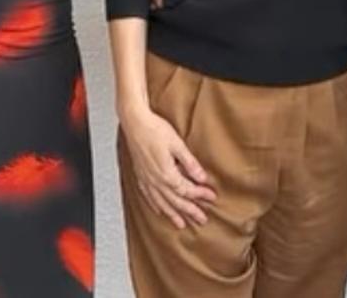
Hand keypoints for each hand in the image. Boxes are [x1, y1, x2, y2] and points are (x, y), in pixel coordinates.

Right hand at [120, 106, 215, 228]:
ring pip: (162, 203)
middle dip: (190, 211)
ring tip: (182, 224)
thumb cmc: (154, 129)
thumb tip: (202, 177)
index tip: (211, 197)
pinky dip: (156, 207)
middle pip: (176, 201)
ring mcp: (147, 180)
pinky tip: (159, 211)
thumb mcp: (177, 144)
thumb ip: (189, 163)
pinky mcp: (140, 177)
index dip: (200, 195)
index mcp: (166, 174)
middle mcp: (155, 181)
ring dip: (173, 214)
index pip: (187, 190)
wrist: (135, 123)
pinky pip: (148, 198)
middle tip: (201, 219)